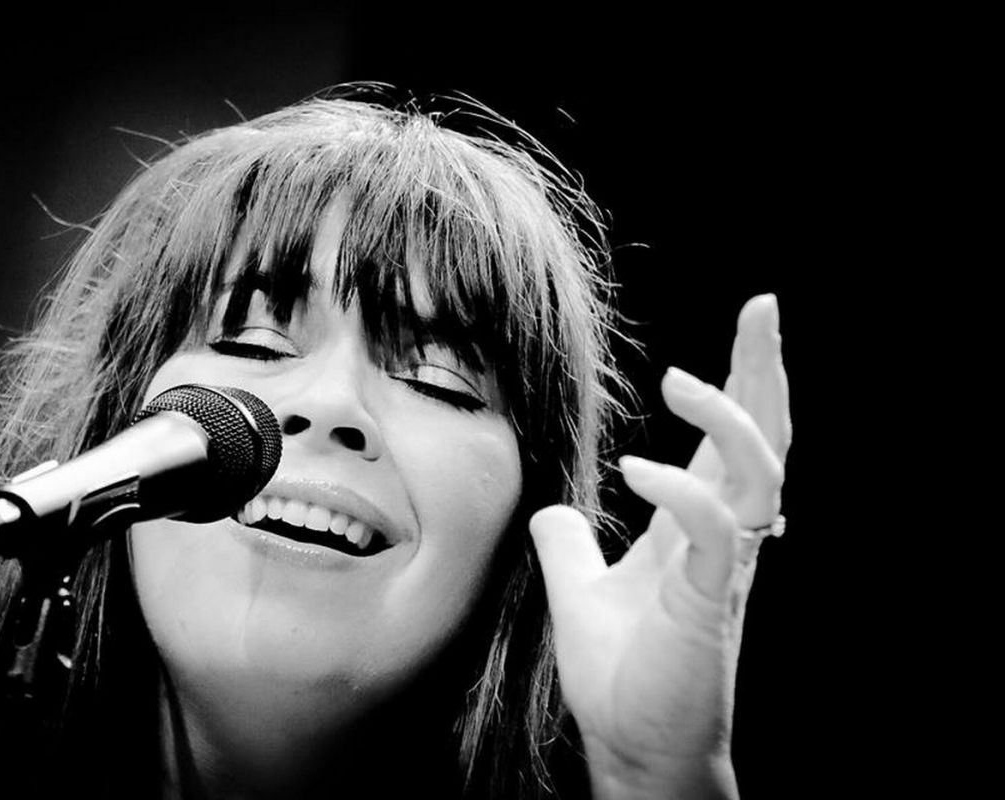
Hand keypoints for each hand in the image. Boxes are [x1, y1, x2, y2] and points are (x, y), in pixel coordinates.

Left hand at [530, 295, 790, 798]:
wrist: (633, 747)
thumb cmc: (623, 678)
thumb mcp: (582, 592)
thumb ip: (571, 546)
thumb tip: (552, 511)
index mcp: (699, 528)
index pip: (732, 439)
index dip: (744, 380)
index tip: (752, 320)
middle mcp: (723, 538)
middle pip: (766, 437)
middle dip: (767, 369)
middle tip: (764, 308)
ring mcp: (722, 568)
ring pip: (760, 471)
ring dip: (728, 417)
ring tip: (683, 380)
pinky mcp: (708, 602)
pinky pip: (714, 530)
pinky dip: (682, 490)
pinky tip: (639, 471)